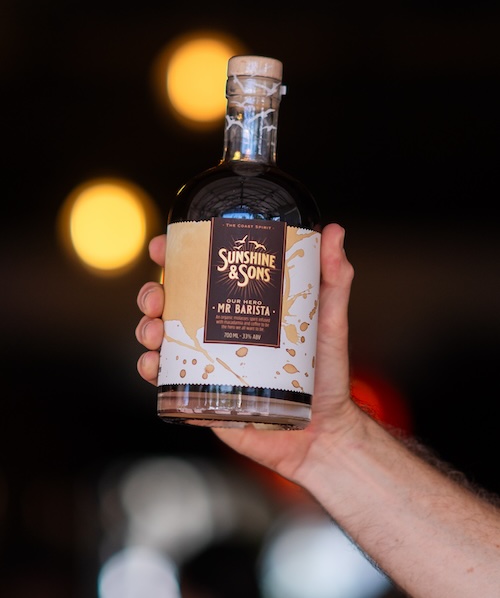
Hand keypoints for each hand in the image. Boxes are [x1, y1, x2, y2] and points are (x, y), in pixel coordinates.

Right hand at [136, 223, 360, 485]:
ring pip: (161, 337)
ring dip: (146, 328)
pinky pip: (165, 380)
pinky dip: (150, 369)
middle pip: (171, 302)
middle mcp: (217, 330)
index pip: (200, 273)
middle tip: (157, 297)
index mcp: (239, 306)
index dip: (174, 255)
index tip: (163, 245)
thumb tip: (334, 231)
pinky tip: (153, 365)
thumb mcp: (328, 319)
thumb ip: (334, 278)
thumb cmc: (327, 374)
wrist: (323, 432)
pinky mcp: (202, 395)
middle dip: (152, 293)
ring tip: (155, 333)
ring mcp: (207, 362)